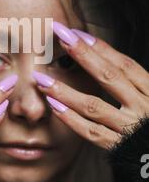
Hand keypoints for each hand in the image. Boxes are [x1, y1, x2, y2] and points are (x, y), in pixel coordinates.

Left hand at [33, 23, 148, 149]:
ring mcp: (130, 129)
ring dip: (65, 91)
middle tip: (59, 37)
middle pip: (109, 76)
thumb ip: (133, 85)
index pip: (124, 64)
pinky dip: (71, 119)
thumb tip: (104, 59)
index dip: (100, 47)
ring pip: (94, 106)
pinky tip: (54, 106)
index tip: (76, 33)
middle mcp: (143, 107)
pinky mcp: (120, 148)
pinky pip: (92, 133)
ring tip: (42, 78)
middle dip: (82, 54)